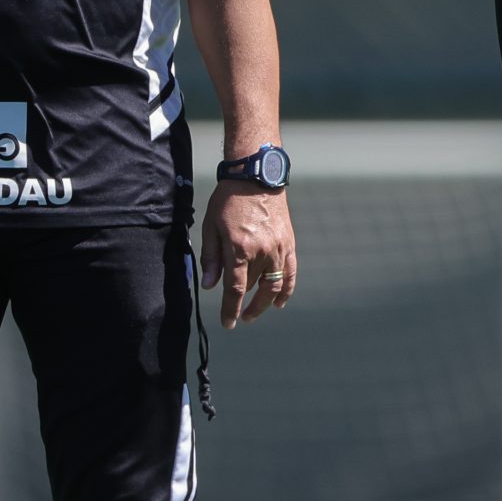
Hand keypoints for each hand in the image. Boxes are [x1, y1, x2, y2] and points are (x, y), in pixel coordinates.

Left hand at [201, 181, 296, 326]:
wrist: (257, 177)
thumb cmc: (229, 200)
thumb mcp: (211, 226)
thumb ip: (211, 257)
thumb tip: (210, 285)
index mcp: (240, 249)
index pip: (235, 289)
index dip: (230, 309)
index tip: (227, 323)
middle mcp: (262, 252)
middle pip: (255, 289)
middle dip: (246, 307)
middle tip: (239, 318)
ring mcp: (279, 248)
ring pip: (275, 285)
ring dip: (265, 303)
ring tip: (256, 312)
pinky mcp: (289, 243)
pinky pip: (291, 272)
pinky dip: (287, 289)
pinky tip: (280, 301)